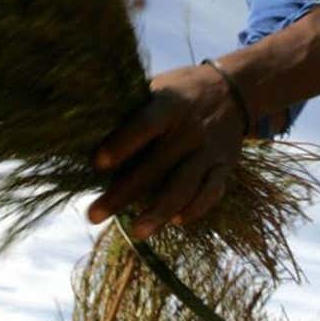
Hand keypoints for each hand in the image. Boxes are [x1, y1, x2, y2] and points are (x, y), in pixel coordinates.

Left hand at [87, 63, 247, 238]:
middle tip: (94, 215)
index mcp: (169, 105)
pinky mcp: (223, 167)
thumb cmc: (180, 91)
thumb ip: (131, 110)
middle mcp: (191, 129)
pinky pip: (210, 194)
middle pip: (156, 167)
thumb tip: (85, 131)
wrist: (234, 91)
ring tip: (136, 231)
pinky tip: (174, 222)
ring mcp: (209, 151)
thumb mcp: (157, 88)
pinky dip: (194, 210)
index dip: (121, 146)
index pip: (144, 126)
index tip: (96, 165)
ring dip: (158, 212)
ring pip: (184, 188)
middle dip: (123, 194)